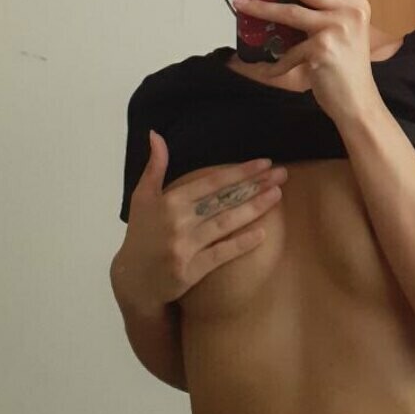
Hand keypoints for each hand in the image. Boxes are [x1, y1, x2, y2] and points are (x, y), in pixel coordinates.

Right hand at [113, 133, 287, 312]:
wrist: (133, 279)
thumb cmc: (141, 234)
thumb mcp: (142, 197)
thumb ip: (154, 166)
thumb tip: (156, 135)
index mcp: (169, 201)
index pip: (211, 182)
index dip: (239, 171)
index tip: (264, 162)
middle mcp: (177, 221)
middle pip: (223, 200)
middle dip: (254, 185)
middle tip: (281, 174)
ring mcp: (183, 247)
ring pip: (225, 224)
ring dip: (253, 208)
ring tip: (277, 195)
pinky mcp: (189, 271)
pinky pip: (220, 254)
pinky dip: (241, 243)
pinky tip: (262, 233)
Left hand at [233, 0, 380, 129]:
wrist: (359, 103)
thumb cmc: (346, 69)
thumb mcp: (341, 34)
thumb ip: (323, 15)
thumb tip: (285, 0)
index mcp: (356, 3)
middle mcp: (350, 10)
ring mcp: (337, 28)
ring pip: (289, 13)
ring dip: (260, 9)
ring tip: (238, 1)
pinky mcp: (322, 48)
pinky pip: (288, 52)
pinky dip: (275, 63)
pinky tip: (267, 71)